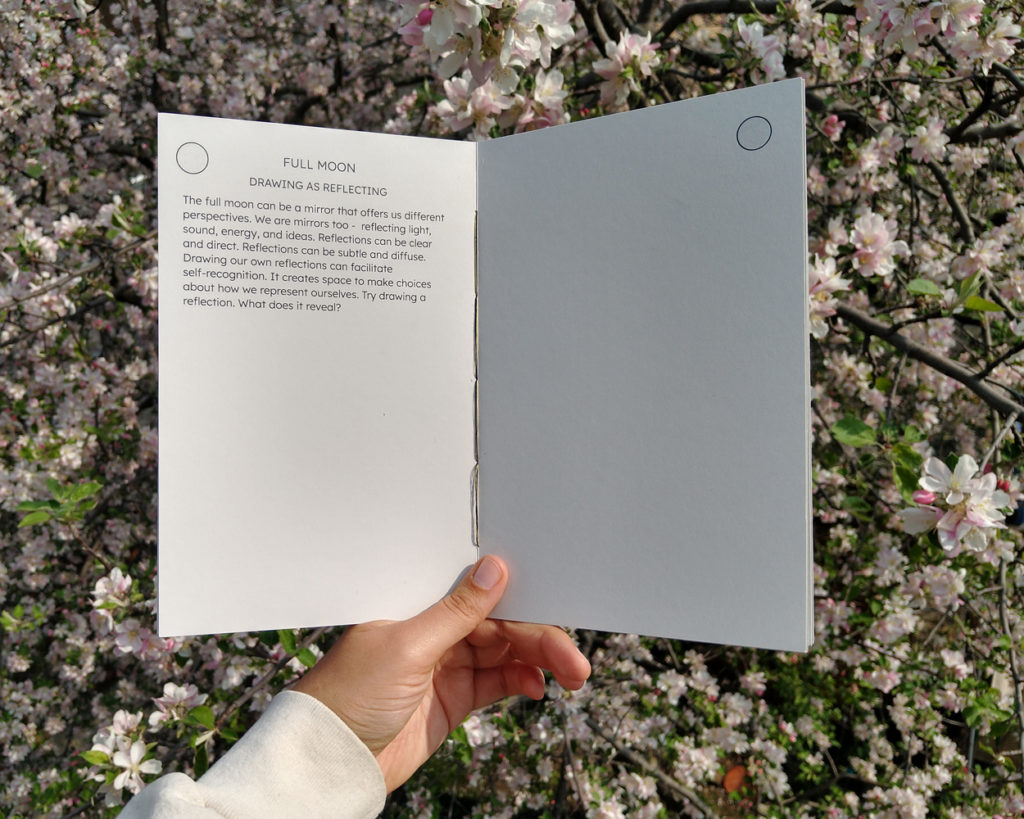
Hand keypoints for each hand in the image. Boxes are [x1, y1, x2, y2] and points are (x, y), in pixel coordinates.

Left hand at [290, 555, 590, 790]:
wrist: (330, 760)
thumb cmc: (347, 695)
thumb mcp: (406, 647)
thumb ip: (456, 611)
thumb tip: (493, 568)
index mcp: (417, 603)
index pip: (480, 590)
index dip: (520, 593)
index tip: (555, 600)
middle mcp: (434, 629)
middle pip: (501, 623)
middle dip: (540, 636)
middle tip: (572, 658)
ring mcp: (445, 663)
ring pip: (505, 652)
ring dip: (539, 660)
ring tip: (570, 673)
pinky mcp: (452, 696)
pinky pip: (497, 680)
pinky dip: (521, 681)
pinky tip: (538, 686)